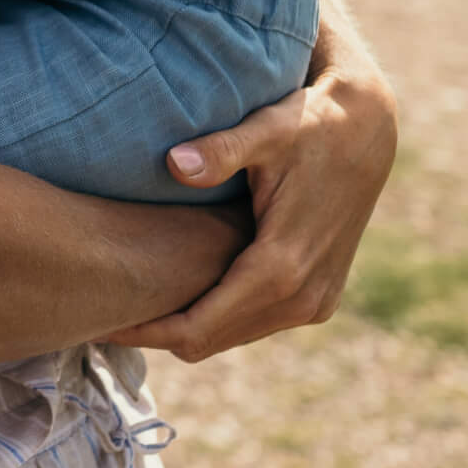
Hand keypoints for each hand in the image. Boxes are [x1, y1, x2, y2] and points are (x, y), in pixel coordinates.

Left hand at [101, 29, 397, 361]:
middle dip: (157, 333)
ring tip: (130, 303)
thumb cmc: (309, 125)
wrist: (368, 133)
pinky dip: (217, 316)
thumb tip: (174, 164)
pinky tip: (180, 290)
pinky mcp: (318, 296)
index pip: (199, 328)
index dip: (147, 331)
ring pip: (232, 336)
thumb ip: (221, 150)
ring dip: (187, 326)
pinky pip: (254, 323)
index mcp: (282, 268)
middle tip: (100, 314)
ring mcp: (315, 302)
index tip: (99, 324)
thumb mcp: (266, 129)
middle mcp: (303, 298)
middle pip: (210, 342)